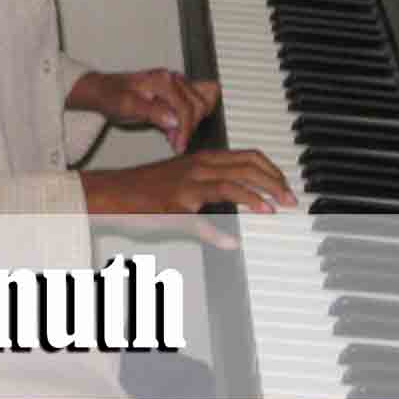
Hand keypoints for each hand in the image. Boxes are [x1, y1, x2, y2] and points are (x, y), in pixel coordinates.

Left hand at [71, 69, 218, 153]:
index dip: (185, 130)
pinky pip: (195, 103)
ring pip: (200, 104)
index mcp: (163, 80)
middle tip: (175, 143)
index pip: (186, 107)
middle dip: (189, 127)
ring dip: (190, 124)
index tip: (180, 146)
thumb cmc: (112, 96)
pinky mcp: (176, 91)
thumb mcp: (127, 106)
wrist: (103, 91)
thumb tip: (174, 121)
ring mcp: (176, 84)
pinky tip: (173, 131)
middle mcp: (173, 78)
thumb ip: (152, 112)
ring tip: (172, 138)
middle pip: (198, 105)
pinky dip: (190, 119)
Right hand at [80, 150, 296, 247]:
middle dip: (273, 183)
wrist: (109, 193)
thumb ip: (211, 189)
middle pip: (245, 168)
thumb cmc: (143, 189)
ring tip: (272, 209)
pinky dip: (218, 232)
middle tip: (289, 199)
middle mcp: (197, 167)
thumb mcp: (182, 181)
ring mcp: (186, 186)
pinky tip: (231, 241)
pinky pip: (200, 220)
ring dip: (255, 197)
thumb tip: (236, 211)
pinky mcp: (174, 207)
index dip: (271, 170)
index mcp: (202, 159)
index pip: (247, 157)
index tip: (285, 186)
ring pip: (230, 184)